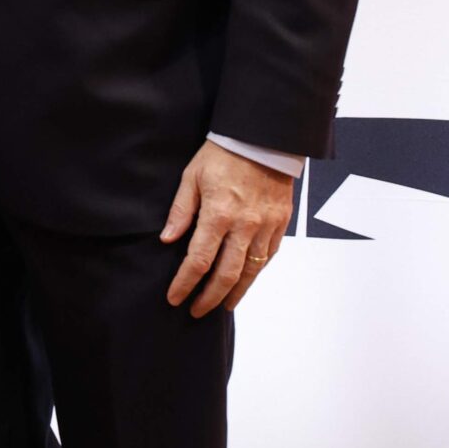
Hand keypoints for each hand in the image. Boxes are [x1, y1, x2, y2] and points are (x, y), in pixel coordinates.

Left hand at [160, 142, 292, 316]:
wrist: (263, 136)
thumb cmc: (224, 152)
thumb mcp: (192, 176)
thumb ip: (180, 211)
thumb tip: (167, 240)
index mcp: (219, 213)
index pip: (198, 260)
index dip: (185, 283)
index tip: (175, 298)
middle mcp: (245, 225)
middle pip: (227, 274)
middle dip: (209, 297)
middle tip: (197, 311)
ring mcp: (266, 225)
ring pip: (251, 270)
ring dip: (236, 292)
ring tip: (223, 305)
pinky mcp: (281, 222)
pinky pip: (269, 255)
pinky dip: (256, 271)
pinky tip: (246, 279)